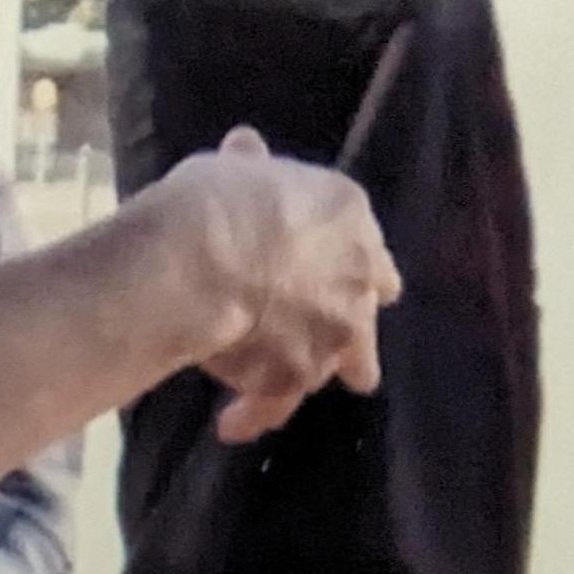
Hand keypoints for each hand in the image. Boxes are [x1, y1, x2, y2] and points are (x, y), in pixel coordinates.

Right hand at [151, 128, 397, 441]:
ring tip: (288, 380)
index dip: (346, 261)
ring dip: (323, 372)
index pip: (369, 249)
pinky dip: (256, 414)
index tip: (322, 266)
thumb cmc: (218, 200)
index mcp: (351, 220)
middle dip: (352, 322)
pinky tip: (231, 424)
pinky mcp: (298, 378)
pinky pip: (277, 406)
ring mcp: (335, 336)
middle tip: (319, 325)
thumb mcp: (233, 169)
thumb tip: (246, 149)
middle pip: (371, 313)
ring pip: (351, 369)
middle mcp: (359, 281)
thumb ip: (249, 169)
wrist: (203, 258)